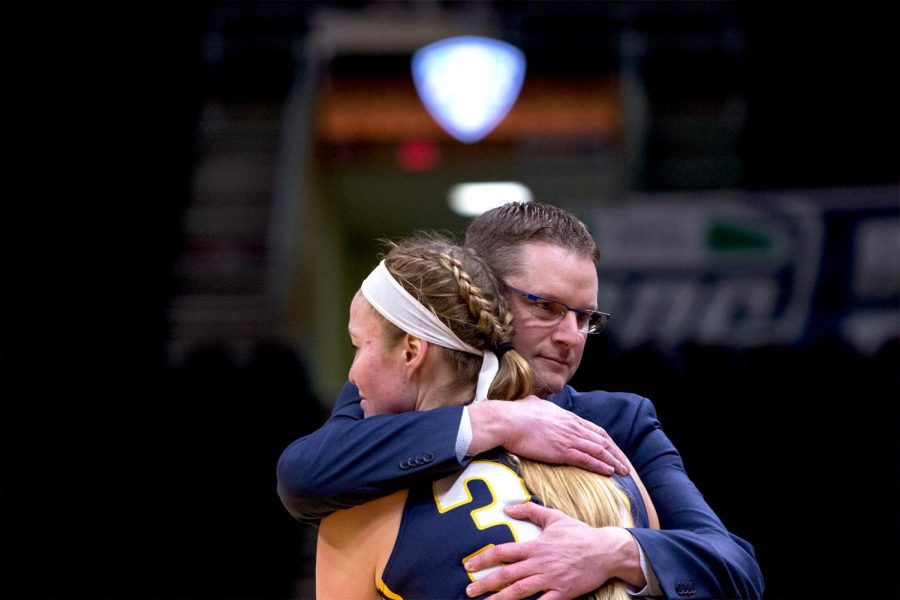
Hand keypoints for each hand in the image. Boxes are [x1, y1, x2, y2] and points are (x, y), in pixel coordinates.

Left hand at [464, 502, 643, 599]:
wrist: (606, 550)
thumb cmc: (579, 534)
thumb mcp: (554, 517)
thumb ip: (530, 511)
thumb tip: (509, 507)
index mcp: (535, 546)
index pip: (503, 552)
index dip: (483, 558)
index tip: (469, 564)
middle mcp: (540, 564)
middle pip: (507, 575)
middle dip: (485, 584)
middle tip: (469, 590)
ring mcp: (551, 580)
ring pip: (520, 592)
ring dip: (500, 599)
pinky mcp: (563, 593)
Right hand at [468, 396, 628, 475]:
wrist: (506, 421)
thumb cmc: (515, 413)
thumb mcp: (532, 404)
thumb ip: (539, 404)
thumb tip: (534, 402)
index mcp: (567, 417)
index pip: (594, 429)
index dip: (607, 441)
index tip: (614, 450)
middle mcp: (572, 426)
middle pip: (602, 440)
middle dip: (616, 454)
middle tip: (625, 464)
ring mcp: (568, 438)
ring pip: (599, 451)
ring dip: (613, 462)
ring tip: (622, 471)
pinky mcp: (561, 450)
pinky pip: (587, 459)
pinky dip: (600, 466)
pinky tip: (609, 472)